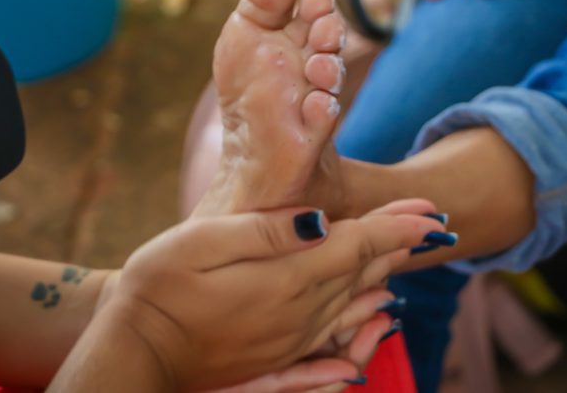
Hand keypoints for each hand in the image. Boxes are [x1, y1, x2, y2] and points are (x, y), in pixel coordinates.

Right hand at [111, 205, 443, 390]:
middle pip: (364, 272)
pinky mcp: (278, 354)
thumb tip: (322, 221)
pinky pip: (338, 333)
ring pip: (355, 302)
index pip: (358, 244)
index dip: (397, 226)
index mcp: (287, 278)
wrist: (135, 355)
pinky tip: (378, 312)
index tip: (431, 211)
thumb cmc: (159, 288)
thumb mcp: (204, 242)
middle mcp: (300, 312)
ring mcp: (291, 338)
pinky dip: (365, 315)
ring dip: (387, 274)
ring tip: (411, 253)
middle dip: (400, 244)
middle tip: (431, 223)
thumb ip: (267, 232)